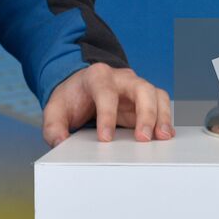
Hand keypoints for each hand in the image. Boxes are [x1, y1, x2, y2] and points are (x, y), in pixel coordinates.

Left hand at [41, 63, 173, 145]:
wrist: (81, 89)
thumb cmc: (71, 99)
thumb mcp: (55, 110)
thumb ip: (53, 126)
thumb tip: (60, 142)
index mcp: (96, 76)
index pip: (105, 92)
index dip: (107, 115)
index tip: (105, 139)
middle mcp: (120, 78)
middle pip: (140, 88)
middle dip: (145, 113)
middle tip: (143, 138)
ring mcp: (134, 86)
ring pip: (155, 94)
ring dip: (161, 116)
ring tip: (163, 137)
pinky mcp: (144, 98)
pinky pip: (161, 103)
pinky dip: (165, 118)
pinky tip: (164, 135)